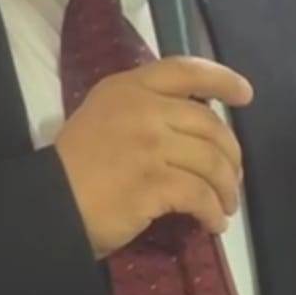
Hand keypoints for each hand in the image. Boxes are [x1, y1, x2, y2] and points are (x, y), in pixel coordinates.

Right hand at [55, 57, 252, 258]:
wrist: (49, 203)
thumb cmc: (75, 164)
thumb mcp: (103, 115)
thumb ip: (142, 108)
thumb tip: (193, 126)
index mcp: (129, 87)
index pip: (186, 70)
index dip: (222, 79)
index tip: (246, 95)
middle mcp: (143, 108)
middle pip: (210, 124)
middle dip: (232, 155)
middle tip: (233, 178)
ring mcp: (150, 145)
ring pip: (212, 161)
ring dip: (227, 188)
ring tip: (225, 206)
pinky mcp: (154, 182)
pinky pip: (200, 195)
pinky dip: (212, 212)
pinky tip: (212, 224)